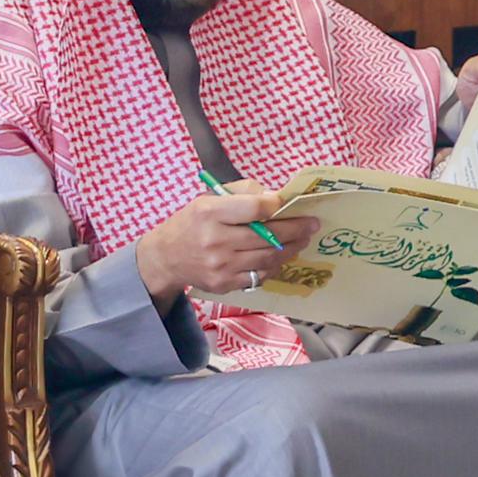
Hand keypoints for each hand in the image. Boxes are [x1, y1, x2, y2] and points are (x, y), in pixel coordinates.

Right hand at [133, 187, 323, 300]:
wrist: (165, 258)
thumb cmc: (193, 222)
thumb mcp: (209, 197)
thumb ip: (244, 192)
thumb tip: (277, 197)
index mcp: (209, 212)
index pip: (255, 208)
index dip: (278, 206)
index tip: (291, 205)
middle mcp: (215, 240)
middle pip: (268, 235)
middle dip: (297, 229)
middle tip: (312, 224)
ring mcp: (220, 265)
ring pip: (269, 257)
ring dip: (292, 248)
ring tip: (303, 239)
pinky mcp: (224, 284)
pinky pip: (259, 275)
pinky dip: (275, 265)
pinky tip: (281, 255)